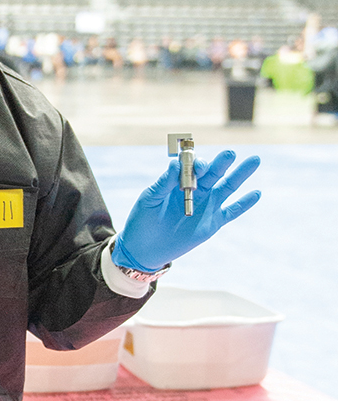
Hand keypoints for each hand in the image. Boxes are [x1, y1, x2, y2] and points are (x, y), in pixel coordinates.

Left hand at [112, 150, 260, 271]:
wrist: (144, 247)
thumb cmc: (143, 219)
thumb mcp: (151, 198)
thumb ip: (164, 183)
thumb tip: (175, 164)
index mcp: (179, 181)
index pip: (193, 166)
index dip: (197, 164)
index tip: (197, 167)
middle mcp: (196, 190)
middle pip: (213, 172)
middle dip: (221, 162)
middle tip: (230, 153)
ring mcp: (206, 205)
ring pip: (228, 186)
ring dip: (240, 174)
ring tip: (254, 160)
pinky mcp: (213, 222)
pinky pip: (232, 211)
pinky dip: (244, 203)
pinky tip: (256, 193)